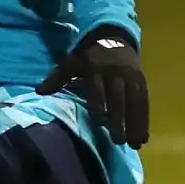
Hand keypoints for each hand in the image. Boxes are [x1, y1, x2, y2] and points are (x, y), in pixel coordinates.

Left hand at [36, 26, 148, 149]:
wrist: (113, 39)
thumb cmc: (88, 56)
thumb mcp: (71, 62)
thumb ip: (57, 78)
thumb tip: (39, 92)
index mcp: (95, 68)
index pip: (98, 89)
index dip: (99, 105)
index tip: (100, 123)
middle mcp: (115, 72)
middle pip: (118, 98)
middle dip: (120, 120)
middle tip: (118, 141)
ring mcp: (131, 77)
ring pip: (135, 102)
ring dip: (136, 123)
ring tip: (135, 144)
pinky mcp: (142, 82)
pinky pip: (145, 102)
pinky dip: (145, 119)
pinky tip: (144, 136)